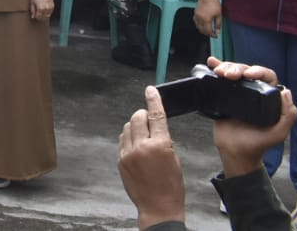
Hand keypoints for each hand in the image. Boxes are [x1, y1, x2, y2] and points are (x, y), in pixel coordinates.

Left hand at [30, 0, 54, 21]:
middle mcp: (46, 8)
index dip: (36, 17)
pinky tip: (45, 10)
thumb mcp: (32, 3)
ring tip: (41, 12)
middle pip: (43, 17)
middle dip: (40, 17)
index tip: (34, 16)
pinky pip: (51, 12)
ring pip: (48, 15)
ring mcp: (50, 7)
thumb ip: (32, 10)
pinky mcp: (53, 5)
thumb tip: (32, 17)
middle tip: (37, 15)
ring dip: (44, 15)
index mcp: (40, 8)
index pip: (39, 17)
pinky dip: (48, 12)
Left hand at [118, 86, 185, 229]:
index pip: (156, 115)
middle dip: (144, 115)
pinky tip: (136, 146)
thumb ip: (164, 141)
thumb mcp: (175, 160)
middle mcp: (142, 147)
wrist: (158, 207)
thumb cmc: (171, 187)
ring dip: (136, 127)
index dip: (153, 100)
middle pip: (138, 117)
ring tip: (144, 137)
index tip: (150, 90)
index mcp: (160, 145)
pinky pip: (122, 140)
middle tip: (149, 120)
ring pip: (128, 127)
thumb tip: (156, 128)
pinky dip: (129, 138)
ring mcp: (128, 153)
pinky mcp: (120, 160)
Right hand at [194, 0, 221, 37]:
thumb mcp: (219, 15)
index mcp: (206, 19)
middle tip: (212, 33)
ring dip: (202, 30)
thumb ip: (218, 24)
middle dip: (207, 33)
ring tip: (208, 30)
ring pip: (198, 27)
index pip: (208, 31)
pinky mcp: (195, 13)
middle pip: (202, 30)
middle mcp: (200, 18)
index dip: (212, 35)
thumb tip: (218, 31)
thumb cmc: (214, 4)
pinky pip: (195, 22)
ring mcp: (196, 16)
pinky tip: (202, 25)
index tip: (215, 35)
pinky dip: (198, 25)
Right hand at [207, 56, 296, 178]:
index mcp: (269, 98)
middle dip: (238, 68)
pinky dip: (216, 67)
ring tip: (219, 72)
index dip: (258, 71)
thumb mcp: (279, 133)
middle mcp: (254, 93)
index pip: (266, 77)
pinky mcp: (223, 96)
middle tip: (229, 75)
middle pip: (247, 70)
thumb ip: (288, 115)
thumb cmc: (258, 144)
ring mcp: (238, 93)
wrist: (235, 153)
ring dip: (226, 67)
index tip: (249, 75)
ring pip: (234, 72)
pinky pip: (220, 79)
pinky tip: (212, 63)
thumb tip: (285, 91)